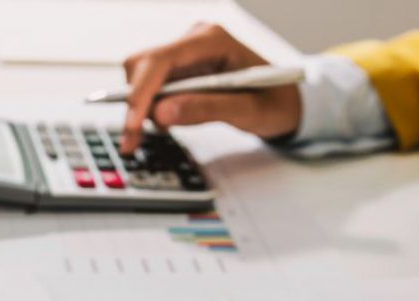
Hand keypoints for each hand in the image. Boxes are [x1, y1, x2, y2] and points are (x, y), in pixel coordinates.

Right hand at [118, 24, 301, 153]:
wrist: (285, 100)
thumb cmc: (275, 101)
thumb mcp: (248, 111)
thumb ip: (206, 110)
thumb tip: (162, 113)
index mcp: (213, 40)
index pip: (161, 60)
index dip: (141, 94)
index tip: (134, 125)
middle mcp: (194, 40)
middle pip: (143, 65)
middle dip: (136, 104)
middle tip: (135, 141)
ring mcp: (186, 53)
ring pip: (141, 76)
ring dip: (142, 108)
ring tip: (166, 130)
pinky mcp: (180, 68)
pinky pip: (151, 85)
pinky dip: (149, 107)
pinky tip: (167, 121)